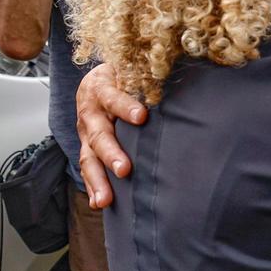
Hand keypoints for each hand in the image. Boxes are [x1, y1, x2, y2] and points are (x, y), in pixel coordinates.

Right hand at [76, 64, 144, 208]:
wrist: (98, 77)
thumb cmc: (123, 73)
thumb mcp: (130, 67)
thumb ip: (146, 74)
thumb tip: (184, 71)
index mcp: (101, 88)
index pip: (113, 96)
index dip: (126, 106)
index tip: (142, 117)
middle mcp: (90, 112)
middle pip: (99, 134)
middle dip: (111, 153)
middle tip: (124, 169)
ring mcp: (86, 132)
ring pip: (89, 156)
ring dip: (98, 179)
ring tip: (106, 199)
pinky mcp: (86, 146)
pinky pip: (87, 167)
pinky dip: (92, 186)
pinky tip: (98, 203)